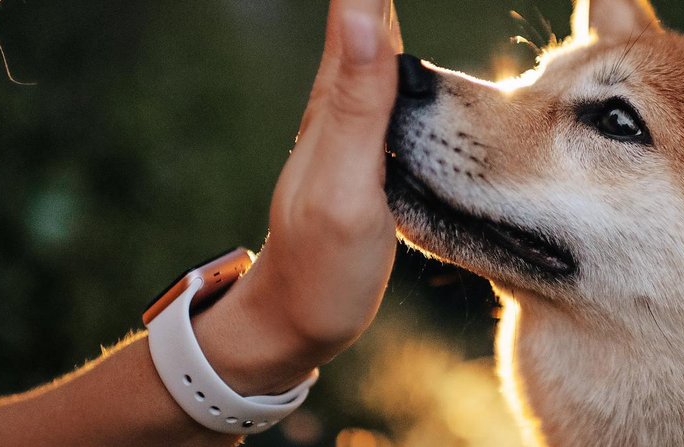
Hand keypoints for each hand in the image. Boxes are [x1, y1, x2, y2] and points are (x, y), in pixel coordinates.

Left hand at [193, 0, 401, 394]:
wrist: (294, 322)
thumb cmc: (323, 266)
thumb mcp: (347, 187)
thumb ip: (357, 103)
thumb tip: (363, 9)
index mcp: (337, 100)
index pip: (358, 9)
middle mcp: (338, 101)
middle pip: (360, 13)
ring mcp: (347, 124)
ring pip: (367, 40)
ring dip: (374, 4)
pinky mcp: (361, 148)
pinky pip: (380, 79)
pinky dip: (385, 40)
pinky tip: (390, 37)